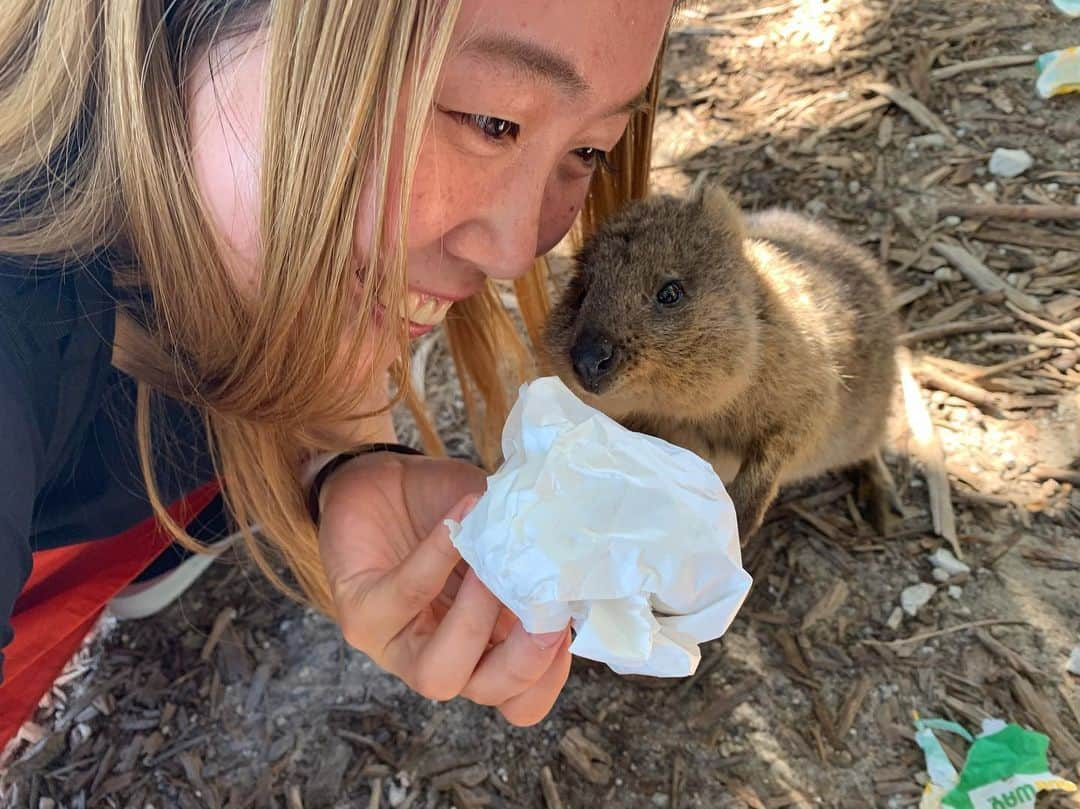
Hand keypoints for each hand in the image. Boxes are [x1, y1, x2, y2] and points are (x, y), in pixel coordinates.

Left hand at [317, 452, 571, 725]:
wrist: (384, 480)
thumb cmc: (449, 509)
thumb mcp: (501, 527)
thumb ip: (530, 548)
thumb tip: (566, 554)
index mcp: (487, 647)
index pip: (522, 699)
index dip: (548, 674)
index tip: (565, 624)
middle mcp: (444, 656)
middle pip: (488, 693)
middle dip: (523, 660)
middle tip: (544, 610)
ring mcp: (398, 644)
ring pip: (438, 673)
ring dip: (475, 619)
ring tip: (490, 567)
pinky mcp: (360, 614)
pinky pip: (405, 596)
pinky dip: (438, 557)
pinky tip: (459, 518)